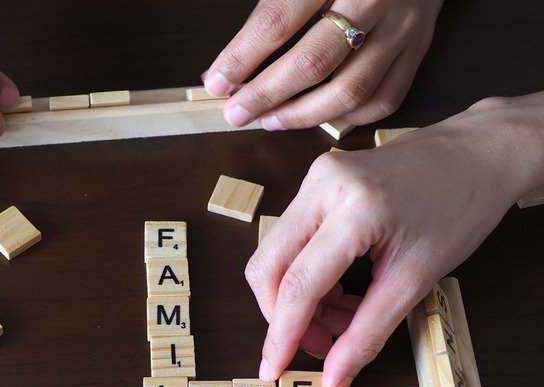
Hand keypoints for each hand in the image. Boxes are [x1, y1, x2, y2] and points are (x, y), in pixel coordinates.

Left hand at [203, 0, 442, 129]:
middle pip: (314, 61)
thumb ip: (270, 14)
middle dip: (267, 94)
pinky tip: (316, 117)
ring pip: (350, 89)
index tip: (217, 82)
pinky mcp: (420, 50)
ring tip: (270, 120)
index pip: (278, 20)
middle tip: (237, 113)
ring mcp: (403, 27)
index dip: (242, 57)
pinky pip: (383, 100)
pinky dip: (346, 117)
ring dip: (303, 115)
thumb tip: (225, 69)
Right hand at [245, 94, 543, 386]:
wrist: (480, 152)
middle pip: (268, 268)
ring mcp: (315, 178)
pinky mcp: (315, 180)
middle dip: (283, 317)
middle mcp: (323, 186)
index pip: (297, 285)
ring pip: (274, 255)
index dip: (281, 335)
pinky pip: (289, 238)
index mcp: (355, 209)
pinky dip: (305, 274)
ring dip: (296, 298)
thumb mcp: (416, 280)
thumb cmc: (461, 207)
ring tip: (341, 316)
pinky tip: (338, 288)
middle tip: (319, 345)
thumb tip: (334, 383)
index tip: (273, 371)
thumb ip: (367, 335)